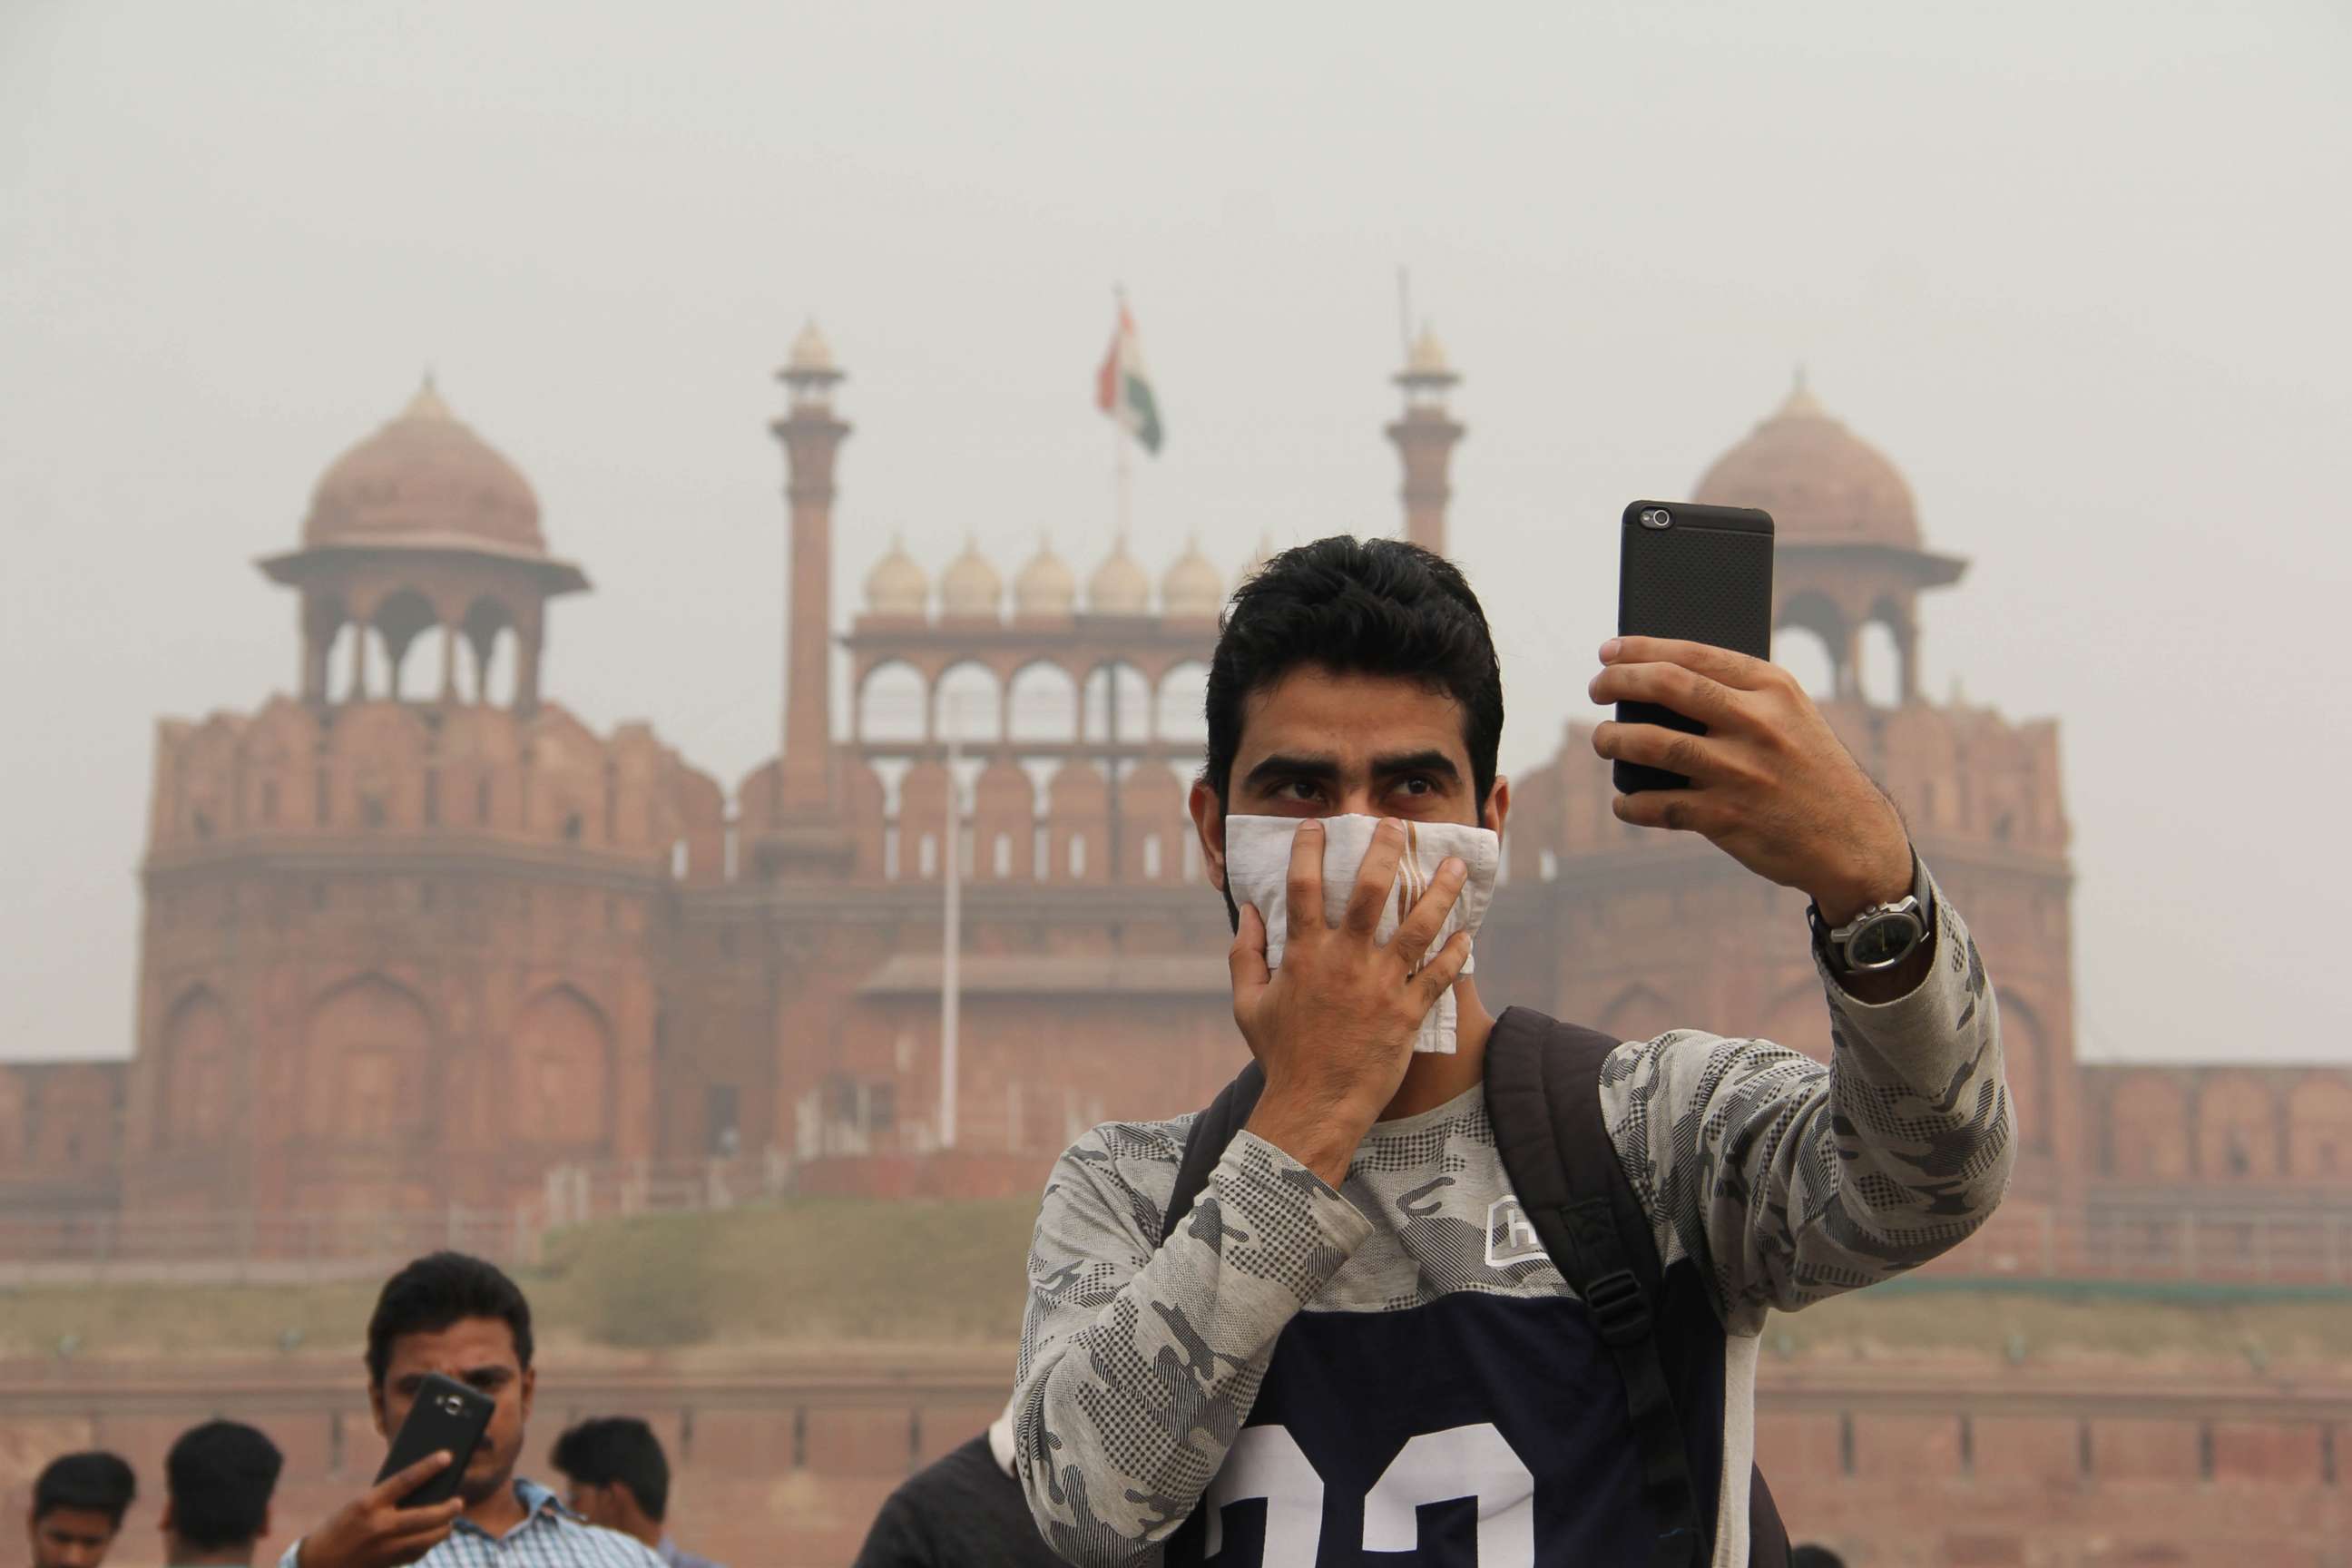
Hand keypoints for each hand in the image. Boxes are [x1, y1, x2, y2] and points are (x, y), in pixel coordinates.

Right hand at [294, 1453, 463, 1567]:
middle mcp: (378, 1526)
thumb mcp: (359, 1505)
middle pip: (426, 1516)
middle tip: (459, 1502)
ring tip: (449, 1520)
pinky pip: (417, 1553)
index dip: (428, 1467)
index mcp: (367, 1504)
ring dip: (443, 1529)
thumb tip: (423, 1490)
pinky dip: (427, 1543)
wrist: (317, 1564)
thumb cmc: (339, 1528)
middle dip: (448, 1509)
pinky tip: (432, 1536)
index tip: (447, 1457)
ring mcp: (384, 1548)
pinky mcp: (388, 1564)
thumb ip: (387, 1499)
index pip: (405, 1480)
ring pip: (427, 1539)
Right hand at [1228, 817, 1472, 1186]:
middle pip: (1373, 892)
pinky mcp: (1409, 1012)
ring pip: (1420, 926)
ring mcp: (1382, 986)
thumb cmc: (1281, 1055)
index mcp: (1304, 955)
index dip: (1309, 850)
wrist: (1315, 1105)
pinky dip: (1457, 952)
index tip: (1317, 825)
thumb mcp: (1248, 1004)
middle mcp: (1346, 961)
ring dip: (1440, 892)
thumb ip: (1245, 954)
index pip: (1305, 887)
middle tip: (1398, 825)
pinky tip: (1467, 932)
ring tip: (1454, 867)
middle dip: (1387, 851)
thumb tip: (1246, 912)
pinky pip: (1440, 974)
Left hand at [1588, 637, 1910, 924]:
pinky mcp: (1726, 817)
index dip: (1640, 649)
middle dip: (1618, 682)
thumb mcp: (1791, 717)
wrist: (1853, 839)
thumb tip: (1656, 682)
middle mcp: (1756, 724)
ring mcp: (1740, 772)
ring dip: (1613, 739)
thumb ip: (1738, 696)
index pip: (1692, 654)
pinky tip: (1625, 801)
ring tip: (1602, 739)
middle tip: (1596, 688)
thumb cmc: (1810, 770)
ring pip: (1652, 744)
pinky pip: (1658, 805)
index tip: (1610, 651)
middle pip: (1666, 686)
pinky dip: (1631, 803)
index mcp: (1772, 689)